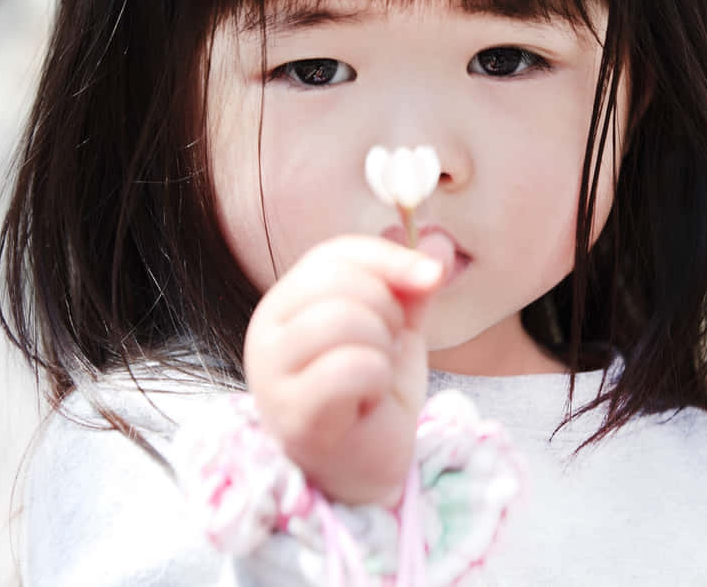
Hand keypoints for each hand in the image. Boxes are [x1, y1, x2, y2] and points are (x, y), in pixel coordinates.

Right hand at [243, 232, 454, 505]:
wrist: (369, 465)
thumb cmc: (372, 391)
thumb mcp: (397, 324)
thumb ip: (412, 282)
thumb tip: (439, 242)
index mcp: (288, 300)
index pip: (336, 253)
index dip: (390, 259)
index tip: (432, 278)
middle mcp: (267, 329)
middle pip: (340, 282)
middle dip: (387, 312)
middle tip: (386, 349)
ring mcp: (271, 372)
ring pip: (343, 319)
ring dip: (381, 348)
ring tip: (375, 374)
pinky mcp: (292, 414)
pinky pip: (350, 367)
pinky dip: (376, 380)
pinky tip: (368, 401)